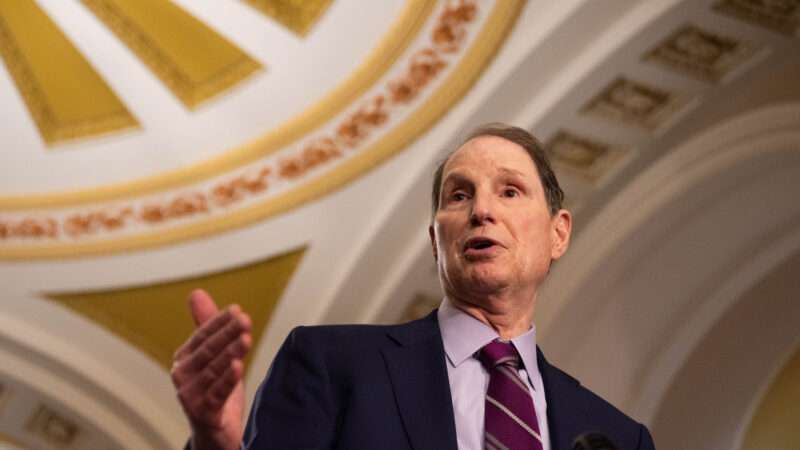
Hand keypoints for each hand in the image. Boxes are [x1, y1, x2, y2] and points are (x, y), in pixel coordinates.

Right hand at [171, 289, 251, 449]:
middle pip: (208, 350)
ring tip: (246, 339)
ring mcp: (190, 395)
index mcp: (184, 358)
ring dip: (231, 353)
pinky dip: (227, 380)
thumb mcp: (214, 356)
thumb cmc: (214, 390)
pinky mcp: (201, 413)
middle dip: (227, 334)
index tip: (237, 310)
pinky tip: (238, 367)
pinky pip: (216, 394)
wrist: (214, 432)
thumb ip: (207, 326)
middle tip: (245, 320)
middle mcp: (182, 375)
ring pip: (213, 370)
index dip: (219, 322)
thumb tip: (196, 292)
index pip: (202, 335)